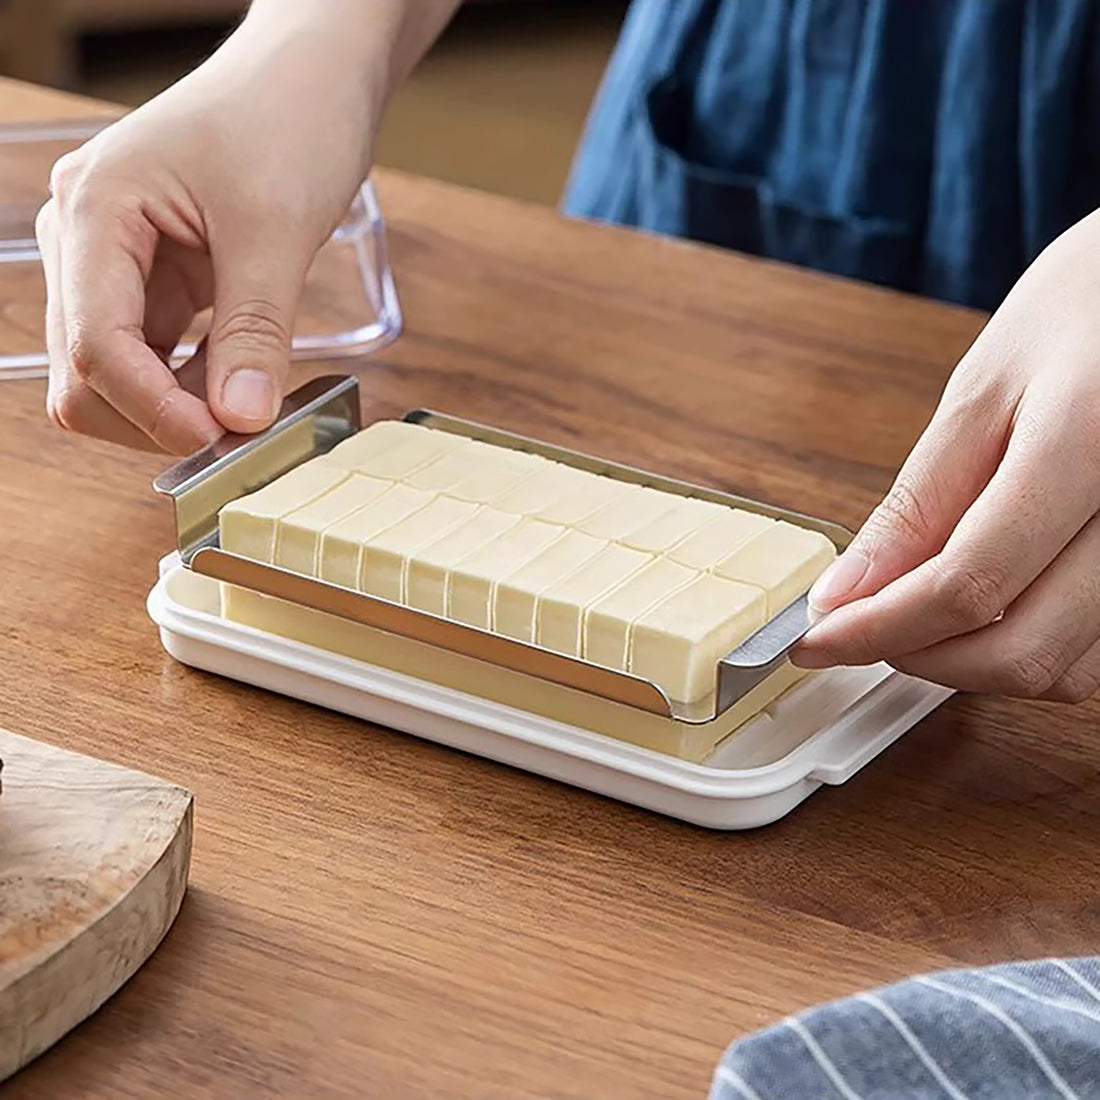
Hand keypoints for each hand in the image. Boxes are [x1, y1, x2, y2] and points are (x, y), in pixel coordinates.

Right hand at [36, 8, 380, 452]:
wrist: (309, 77)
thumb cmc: (288, 121)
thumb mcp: (277, 231)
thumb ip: (256, 331)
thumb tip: (240, 419)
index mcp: (95, 210)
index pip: (94, 342)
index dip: (151, 407)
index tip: (217, 439)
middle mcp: (85, 238)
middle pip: (84, 370)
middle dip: (151, 416)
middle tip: (235, 434)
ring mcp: (113, 261)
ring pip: (112, 372)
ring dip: (169, 407)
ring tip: (244, 409)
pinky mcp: (152, 279)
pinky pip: (151, 355)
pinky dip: (187, 385)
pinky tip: (237, 388)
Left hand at [792, 209, 1099, 702]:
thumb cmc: (1081, 313)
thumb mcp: (982, 392)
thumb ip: (918, 504)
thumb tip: (846, 593)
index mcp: (1088, 442)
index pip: (970, 581)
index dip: (878, 628)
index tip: (815, 638)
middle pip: (1023, 649)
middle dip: (920, 656)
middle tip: (860, 628)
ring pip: (1065, 672)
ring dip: (973, 663)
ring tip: (917, 611)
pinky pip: (1097, 654)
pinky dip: (1027, 650)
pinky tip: (984, 608)